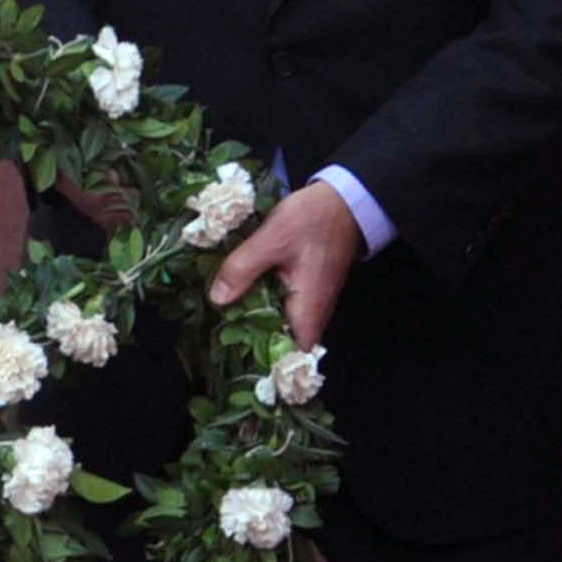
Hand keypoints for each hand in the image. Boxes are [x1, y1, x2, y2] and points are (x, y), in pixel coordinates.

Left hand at [209, 181, 366, 350]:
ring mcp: (311, 301)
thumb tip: (217, 299)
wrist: (344, 199)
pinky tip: (239, 296)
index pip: (289, 356)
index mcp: (308, 308)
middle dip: (252, 342)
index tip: (233, 357)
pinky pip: (283, 308)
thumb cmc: (313, 219)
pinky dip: (262, 305)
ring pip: (281, 325)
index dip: (264, 362)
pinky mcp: (307, 289)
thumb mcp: (272, 238)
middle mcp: (314, 312)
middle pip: (282, 343)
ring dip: (255, 323)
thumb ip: (243, 268)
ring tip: (222, 319)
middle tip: (217, 336)